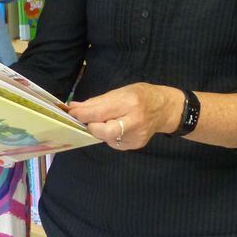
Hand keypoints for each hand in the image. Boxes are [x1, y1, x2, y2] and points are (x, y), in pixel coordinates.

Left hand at [68, 83, 183, 150]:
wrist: (165, 109)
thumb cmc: (141, 95)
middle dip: (92, 127)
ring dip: (100, 130)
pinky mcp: (136, 145)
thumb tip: (75, 107)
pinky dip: (110, 135)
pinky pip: (114, 143)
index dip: (83, 114)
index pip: (101, 112)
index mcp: (130, 103)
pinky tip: (117, 127)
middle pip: (104, 132)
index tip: (72, 112)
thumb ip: (98, 101)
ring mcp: (136, 136)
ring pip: (107, 138)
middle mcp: (134, 121)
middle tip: (88, 121)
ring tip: (107, 121)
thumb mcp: (121, 91)